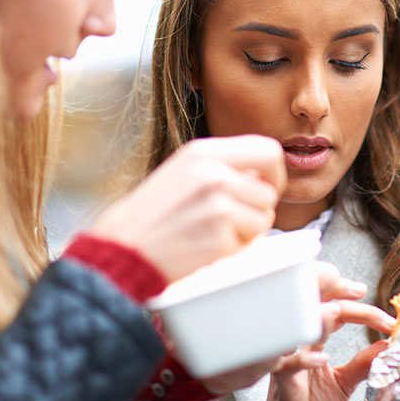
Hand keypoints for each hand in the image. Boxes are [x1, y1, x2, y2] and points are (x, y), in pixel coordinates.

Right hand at [87, 135, 284, 281]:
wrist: (124, 246)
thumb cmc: (153, 212)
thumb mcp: (184, 170)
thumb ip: (222, 166)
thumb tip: (262, 175)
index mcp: (204, 152)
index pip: (268, 150)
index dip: (275, 173)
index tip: (266, 187)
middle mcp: (212, 174)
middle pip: (269, 191)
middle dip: (258, 208)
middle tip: (235, 217)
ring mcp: (217, 206)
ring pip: (263, 219)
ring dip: (246, 231)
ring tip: (213, 230)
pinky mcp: (218, 237)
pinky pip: (247, 244)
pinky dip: (231, 249)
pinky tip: (204, 244)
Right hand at [235, 268, 395, 400]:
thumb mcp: (343, 384)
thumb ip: (363, 364)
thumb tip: (390, 345)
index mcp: (312, 343)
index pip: (334, 311)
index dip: (359, 307)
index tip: (388, 318)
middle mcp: (297, 346)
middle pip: (312, 306)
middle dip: (333, 292)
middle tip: (361, 292)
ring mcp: (286, 362)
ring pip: (295, 327)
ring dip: (317, 317)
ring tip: (338, 314)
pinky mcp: (279, 384)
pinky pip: (286, 364)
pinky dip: (303, 358)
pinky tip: (322, 360)